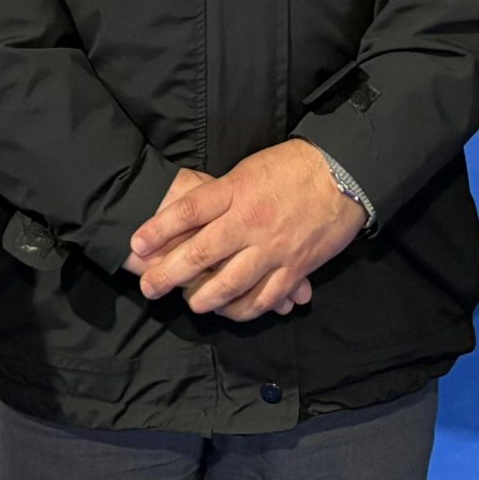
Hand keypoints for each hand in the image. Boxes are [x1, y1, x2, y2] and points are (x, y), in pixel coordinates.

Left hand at [126, 168, 312, 308]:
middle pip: (201, 253)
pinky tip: (232, 312)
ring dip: (205, 299)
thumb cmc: (291, 166)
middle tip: (149, 287)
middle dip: (169, 273)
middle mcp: (249, 222)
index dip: (159, 229)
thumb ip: (222, 194)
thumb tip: (194, 215)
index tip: (137, 243)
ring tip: (192, 304)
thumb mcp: (249, 169)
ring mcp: (273, 248)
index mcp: (236, 192)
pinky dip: (246, 309)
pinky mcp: (295, 267)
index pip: (188, 211)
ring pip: (231, 284)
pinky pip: (265, 298)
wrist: (341, 174)